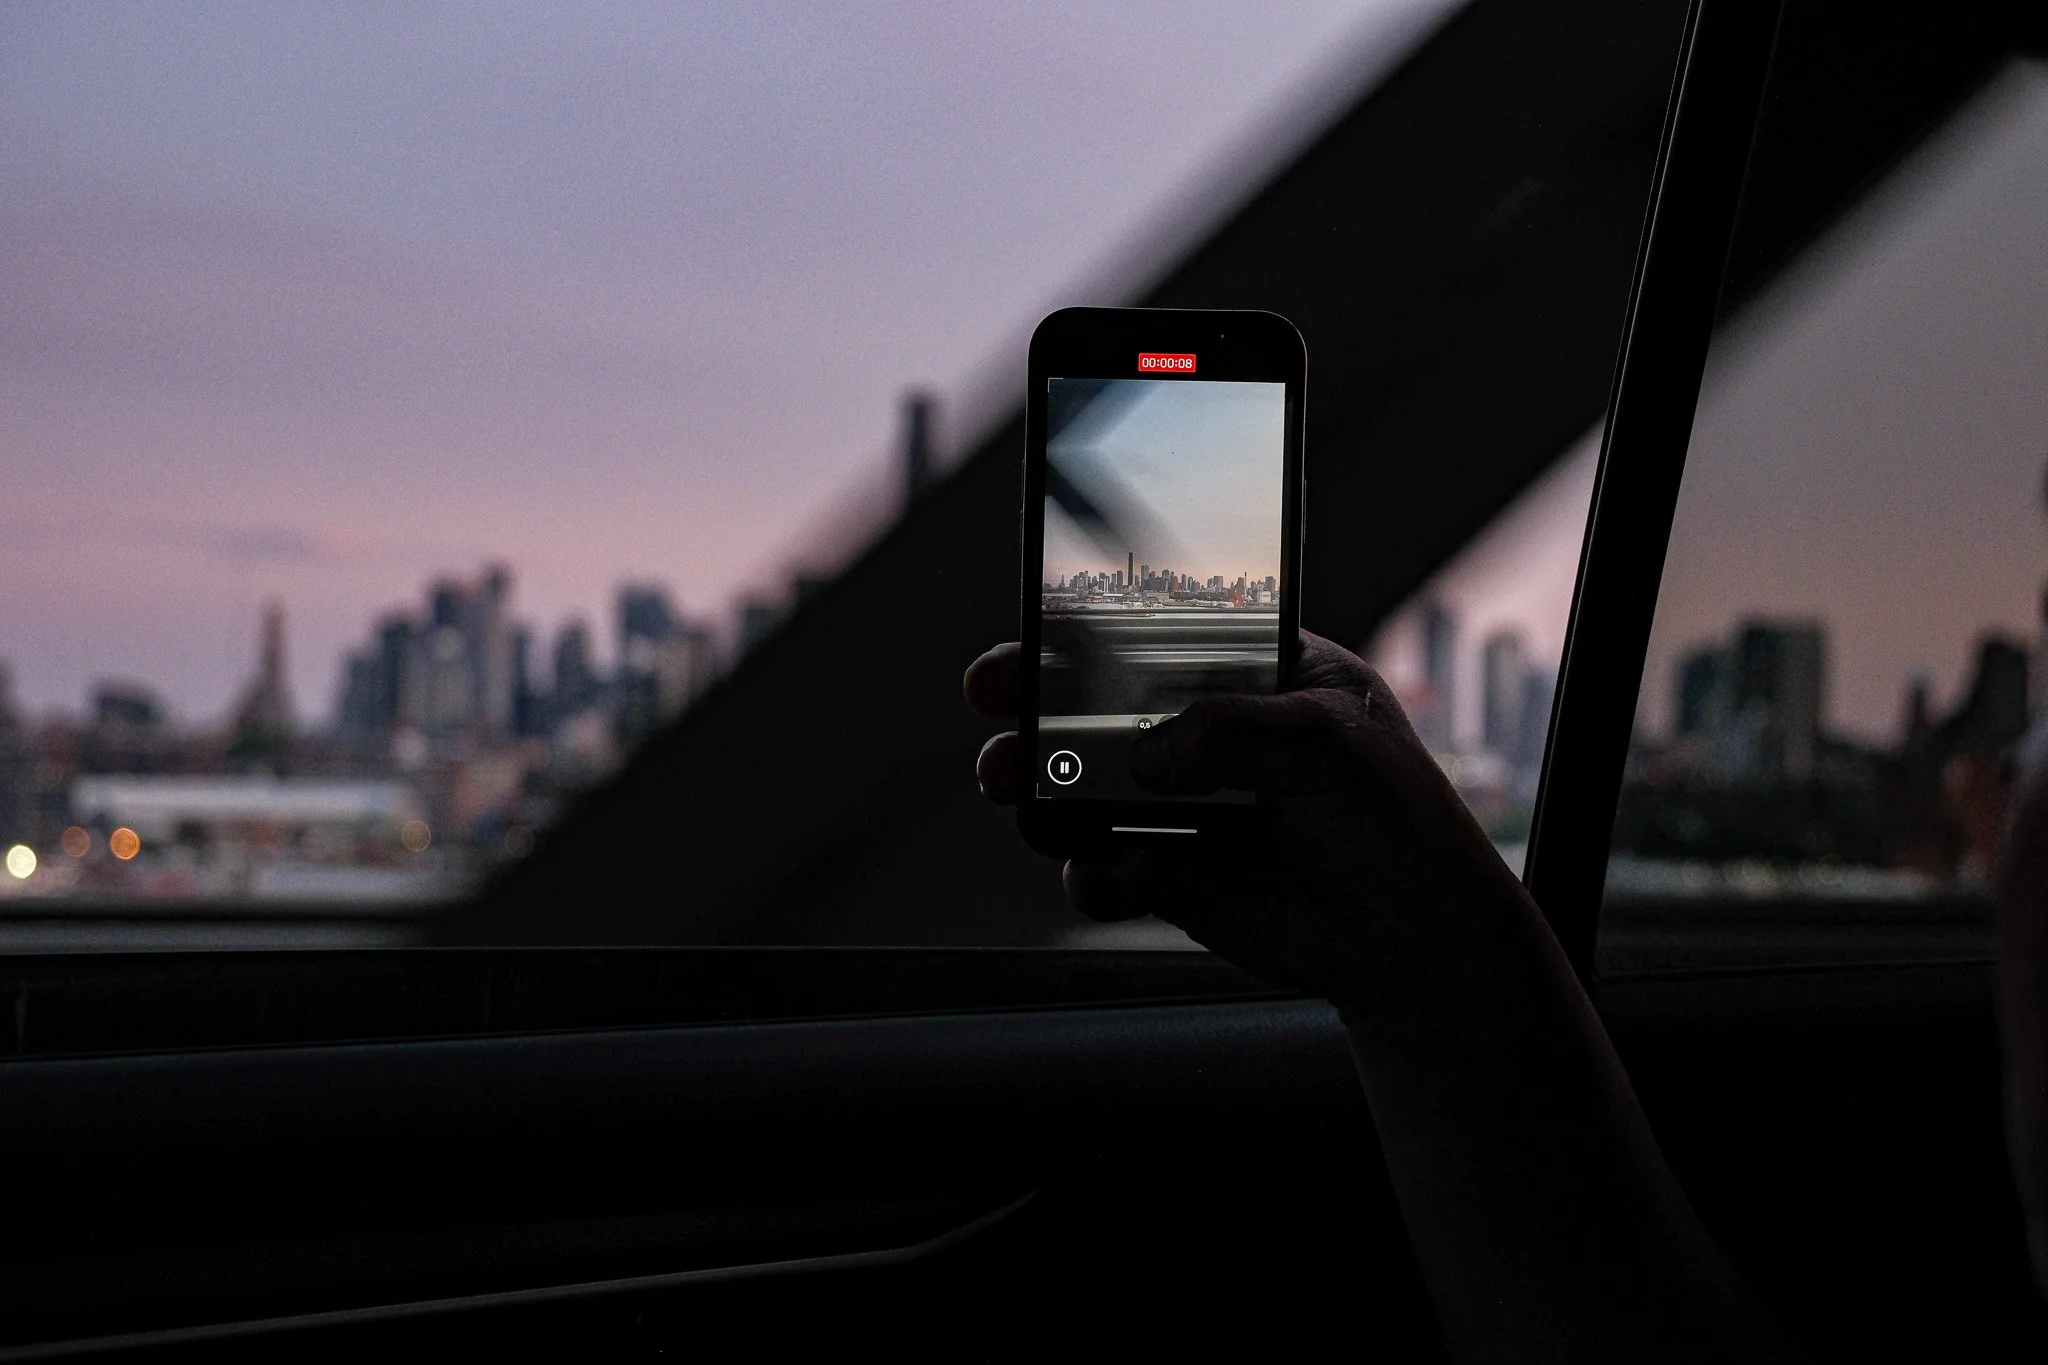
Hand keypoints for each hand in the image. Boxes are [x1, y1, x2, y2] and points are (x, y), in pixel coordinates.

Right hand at [964, 631, 1532, 1008]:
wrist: (1411, 937)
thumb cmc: (1391, 816)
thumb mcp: (1326, 739)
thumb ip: (1232, 730)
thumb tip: (1148, 755)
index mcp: (1249, 672)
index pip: (1157, 630)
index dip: (1090, 622)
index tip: (1037, 621)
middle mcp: (1202, 734)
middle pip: (1094, 705)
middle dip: (1032, 701)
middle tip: (992, 697)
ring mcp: (1178, 806)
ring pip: (1079, 789)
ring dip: (1035, 785)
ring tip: (1014, 784)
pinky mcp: (1167, 877)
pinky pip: (1102, 871)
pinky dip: (1097, 873)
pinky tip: (1125, 871)